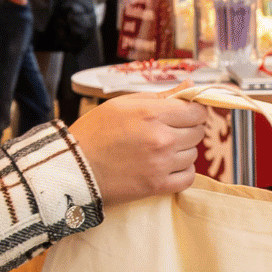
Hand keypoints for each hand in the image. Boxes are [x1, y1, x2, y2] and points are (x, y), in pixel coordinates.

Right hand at [68, 90, 208, 201]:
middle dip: (188, 129)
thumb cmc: (94, 132)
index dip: (194, 111)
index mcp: (152, 113)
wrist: (73, 168)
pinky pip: (188, 177)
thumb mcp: (122, 104)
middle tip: (169, 131)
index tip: (186, 114)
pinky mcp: (157, 186)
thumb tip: (190, 85)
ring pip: (193, 154)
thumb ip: (159, 95)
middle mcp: (161, 138)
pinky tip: (168, 166)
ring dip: (183, 151)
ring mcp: (161, 164)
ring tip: (161, 149)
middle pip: (198, 132)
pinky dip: (182, 172)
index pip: (196, 111)